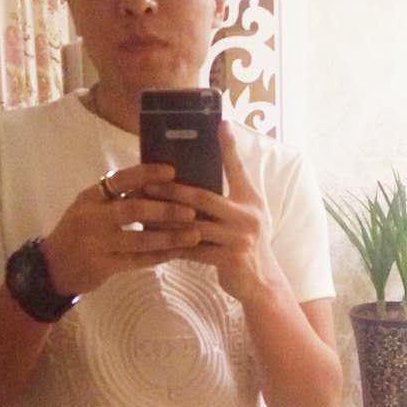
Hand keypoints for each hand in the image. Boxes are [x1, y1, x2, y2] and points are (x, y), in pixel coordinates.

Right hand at [42, 162, 201, 295]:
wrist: (52, 267)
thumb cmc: (79, 231)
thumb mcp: (90, 208)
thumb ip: (116, 197)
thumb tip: (156, 181)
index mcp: (90, 197)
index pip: (120, 180)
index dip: (146, 174)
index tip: (172, 171)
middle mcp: (91, 218)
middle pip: (133, 209)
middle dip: (165, 209)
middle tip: (191, 210)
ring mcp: (96, 244)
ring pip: (139, 239)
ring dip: (169, 237)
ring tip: (194, 234)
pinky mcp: (102, 267)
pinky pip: (137, 261)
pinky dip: (159, 256)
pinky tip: (177, 253)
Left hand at [143, 121, 280, 302]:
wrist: (262, 282)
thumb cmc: (248, 242)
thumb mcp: (249, 212)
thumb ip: (234, 189)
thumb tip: (217, 163)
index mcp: (250, 201)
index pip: (237, 169)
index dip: (229, 147)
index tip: (220, 124)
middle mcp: (247, 217)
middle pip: (203, 198)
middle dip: (172, 191)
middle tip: (147, 185)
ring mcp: (239, 239)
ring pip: (193, 225)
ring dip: (166, 220)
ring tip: (144, 213)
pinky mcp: (229, 260)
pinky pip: (193, 251)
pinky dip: (173, 245)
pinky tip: (155, 240)